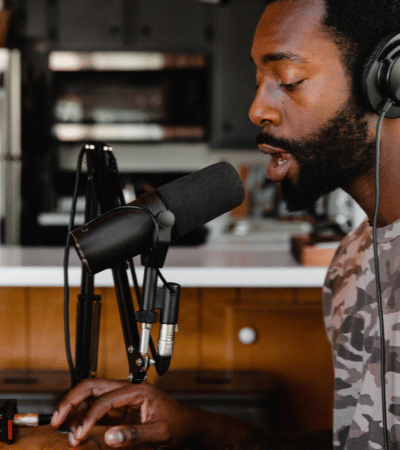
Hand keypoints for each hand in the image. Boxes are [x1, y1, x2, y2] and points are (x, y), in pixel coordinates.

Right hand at [50, 378, 200, 447]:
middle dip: (71, 400)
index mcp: (137, 390)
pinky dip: (83, 418)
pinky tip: (77, 430)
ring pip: (91, 396)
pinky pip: (96, 409)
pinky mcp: (120, 409)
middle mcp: (127, 390)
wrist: (187, 425)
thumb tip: (109, 437)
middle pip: (92, 387)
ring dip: (75, 410)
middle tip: (56, 419)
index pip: (105, 399)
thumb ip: (135, 434)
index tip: (79, 435)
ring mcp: (122, 399)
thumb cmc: (178, 424)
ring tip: (65, 428)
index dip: (89, 417)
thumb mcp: (160, 432)